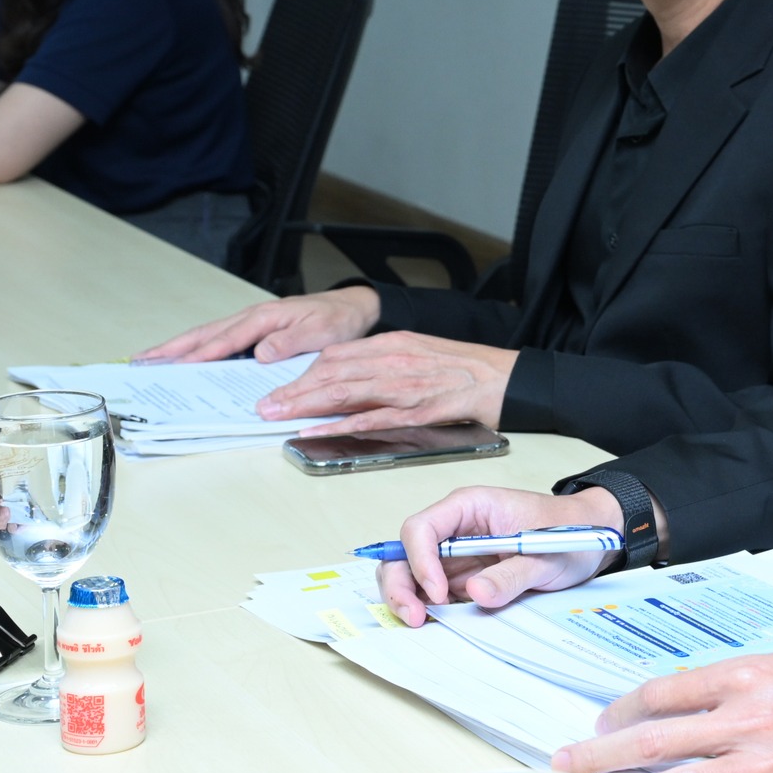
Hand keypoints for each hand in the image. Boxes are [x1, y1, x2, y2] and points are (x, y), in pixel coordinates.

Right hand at [134, 287, 380, 363]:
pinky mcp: (255, 332)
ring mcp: (251, 325)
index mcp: (265, 318)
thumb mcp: (321, 332)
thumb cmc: (338, 319)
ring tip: (150, 360)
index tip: (173, 366)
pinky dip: (199, 350)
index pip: (226, 339)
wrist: (353, 308)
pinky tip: (186, 362)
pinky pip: (221, 341)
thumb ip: (290, 343)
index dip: (199, 354)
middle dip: (172, 348)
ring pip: (208, 336)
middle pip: (205, 334)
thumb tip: (259, 354)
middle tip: (142, 361)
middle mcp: (253, 319)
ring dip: (178, 349)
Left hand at [253, 330, 514, 433]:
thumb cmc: (468, 368)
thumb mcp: (422, 352)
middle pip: (333, 372)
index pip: (337, 355)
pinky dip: (341, 424)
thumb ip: (388, 360)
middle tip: (264, 406)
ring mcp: (407, 385)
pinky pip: (373, 418)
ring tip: (277, 417)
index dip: (304, 372)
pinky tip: (318, 430)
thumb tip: (353, 376)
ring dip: (306, 405)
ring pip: (346, 392)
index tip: (280, 386)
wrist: (508, 377)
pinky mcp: (420, 410)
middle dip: (294, 389)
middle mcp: (396, 359)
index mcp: (395, 342)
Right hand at [376, 485, 622, 625]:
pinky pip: (434, 592)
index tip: (437, 592)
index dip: (420, 560)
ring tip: (422, 623)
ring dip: (408, 598)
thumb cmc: (569, 532)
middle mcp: (456, 528)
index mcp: (470, 506)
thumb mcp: (546, 555)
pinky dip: (427, 608)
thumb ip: (511, 574)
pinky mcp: (464, 576)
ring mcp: (457, 554)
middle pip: (406, 552)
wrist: (591, 538)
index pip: (422, 528)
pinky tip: (437, 623)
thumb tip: (476, 593)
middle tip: (413, 617)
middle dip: (401, 584)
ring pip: (412, 574)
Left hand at [552, 655, 772, 772]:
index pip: (664, 692)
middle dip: (601, 754)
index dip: (622, 710)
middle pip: (655, 739)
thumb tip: (678, 702)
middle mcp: (751, 718)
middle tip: (567, 765)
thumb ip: (734, 682)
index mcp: (750, 676)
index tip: (601, 723)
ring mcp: (768, 767)